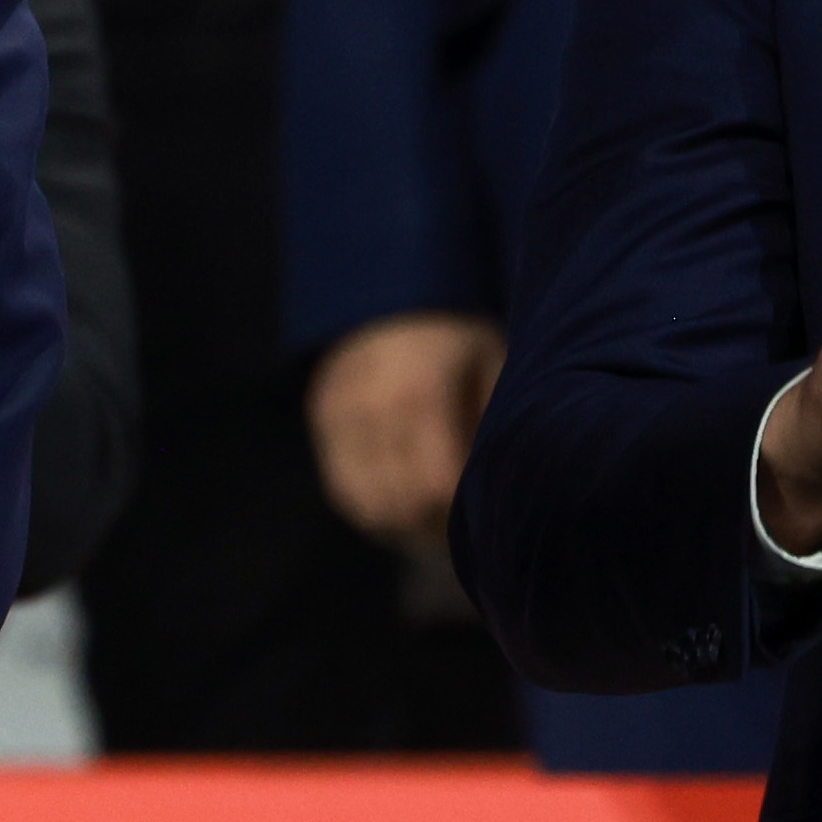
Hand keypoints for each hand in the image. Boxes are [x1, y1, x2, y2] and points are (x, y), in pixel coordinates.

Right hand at [311, 312, 507, 540]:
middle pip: (401, 504)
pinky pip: (344, 493)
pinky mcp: (322, 424)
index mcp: (421, 392)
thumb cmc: (457, 338)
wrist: (391, 294)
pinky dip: (376, 513)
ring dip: (405, 528)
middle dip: (436, 527)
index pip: (436, 486)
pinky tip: (405, 508)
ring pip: (369, 507)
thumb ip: (494, 425)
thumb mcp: (492, 366)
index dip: (461, 511)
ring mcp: (339, 417)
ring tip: (436, 522)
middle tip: (465, 527)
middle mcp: (371, 407)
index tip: (484, 512)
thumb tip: (498, 488)